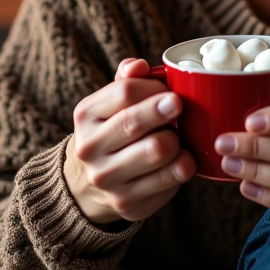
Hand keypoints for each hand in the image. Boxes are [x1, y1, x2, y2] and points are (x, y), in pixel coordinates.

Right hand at [63, 58, 195, 224]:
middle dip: (165, 110)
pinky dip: (184, 165)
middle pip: (136, 123)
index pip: (125, 92)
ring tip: (176, 136)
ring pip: (157, 151)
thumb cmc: (112, 130)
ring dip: (176, 140)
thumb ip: (126, 80)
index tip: (168, 90)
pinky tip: (181, 159)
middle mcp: (90, 149)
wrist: (89, 183)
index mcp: (86, 115)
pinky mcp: (128, 204)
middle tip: (179, 105)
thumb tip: (139, 65)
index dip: (154, 87)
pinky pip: (170, 180)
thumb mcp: (110, 102)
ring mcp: (107, 180)